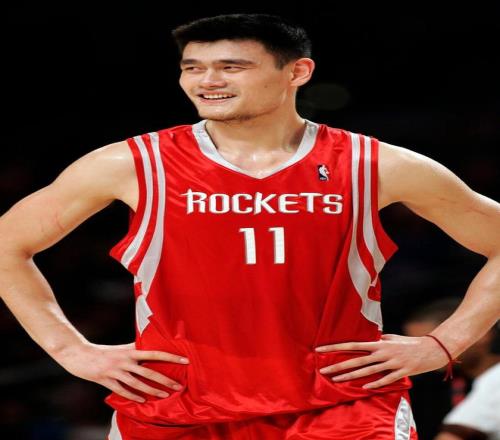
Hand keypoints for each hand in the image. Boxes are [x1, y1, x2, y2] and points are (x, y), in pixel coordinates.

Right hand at [54, 341, 189, 401]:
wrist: (79, 355)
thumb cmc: (105, 351)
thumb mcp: (122, 348)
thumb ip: (136, 348)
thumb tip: (151, 344)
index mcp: (131, 352)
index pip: (155, 353)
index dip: (171, 356)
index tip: (185, 360)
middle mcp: (125, 361)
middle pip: (149, 372)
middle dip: (165, 380)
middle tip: (179, 386)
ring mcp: (116, 371)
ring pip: (138, 384)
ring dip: (152, 390)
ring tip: (165, 395)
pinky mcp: (106, 381)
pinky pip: (122, 390)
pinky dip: (133, 396)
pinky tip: (143, 400)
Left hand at [314, 334, 449, 388]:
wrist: (432, 349)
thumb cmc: (409, 343)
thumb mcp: (391, 338)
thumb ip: (379, 340)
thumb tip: (370, 340)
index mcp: (379, 343)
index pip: (352, 345)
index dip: (336, 347)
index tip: (321, 349)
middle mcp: (382, 353)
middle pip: (356, 360)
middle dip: (338, 366)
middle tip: (323, 371)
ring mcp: (391, 363)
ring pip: (367, 371)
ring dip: (350, 377)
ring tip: (335, 380)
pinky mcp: (401, 372)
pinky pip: (385, 380)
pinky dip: (375, 384)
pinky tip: (363, 388)